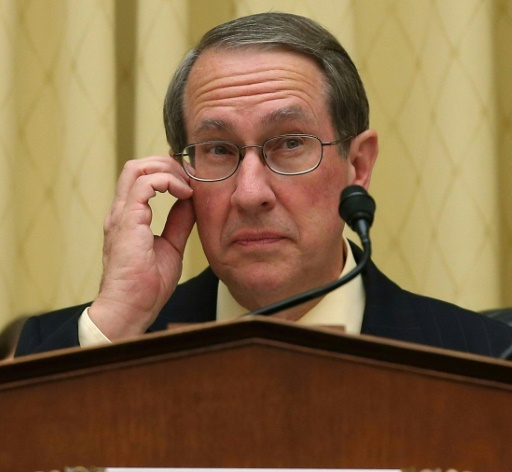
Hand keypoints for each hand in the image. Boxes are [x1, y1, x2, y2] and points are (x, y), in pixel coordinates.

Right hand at [88, 156, 195, 339]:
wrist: (131, 308)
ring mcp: (122, 215)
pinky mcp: (127, 220)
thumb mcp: (171, 246)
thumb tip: (190, 202)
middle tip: (191, 176)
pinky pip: (144, 185)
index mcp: (130, 217)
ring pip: (138, 169)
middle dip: (167, 163)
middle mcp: (122, 211)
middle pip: (137, 166)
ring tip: (188, 184)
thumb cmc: (147, 286)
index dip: (166, 170)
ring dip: (168, 169)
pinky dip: (167, 182)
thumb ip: (178, 221)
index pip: (142, 178)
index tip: (190, 177)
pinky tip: (184, 194)